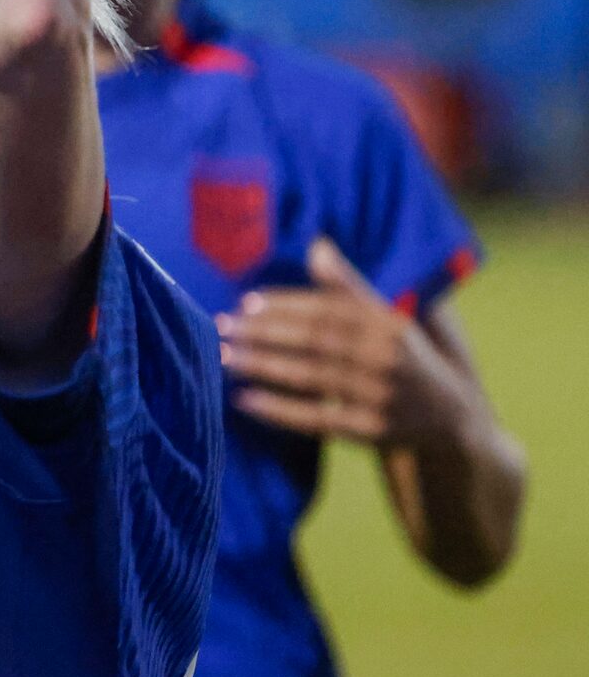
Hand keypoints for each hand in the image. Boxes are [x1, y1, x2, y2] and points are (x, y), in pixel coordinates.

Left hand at [216, 237, 466, 447]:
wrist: (453, 418)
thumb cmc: (405, 357)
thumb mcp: (387, 319)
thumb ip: (349, 286)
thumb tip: (317, 245)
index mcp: (390, 324)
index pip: (330, 310)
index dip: (287, 305)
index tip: (247, 302)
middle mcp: (388, 358)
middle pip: (316, 341)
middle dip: (265, 332)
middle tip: (224, 327)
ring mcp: (381, 396)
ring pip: (312, 377)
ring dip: (264, 366)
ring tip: (224, 357)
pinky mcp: (372, 431)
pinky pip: (318, 420)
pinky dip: (279, 410)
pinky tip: (244, 400)